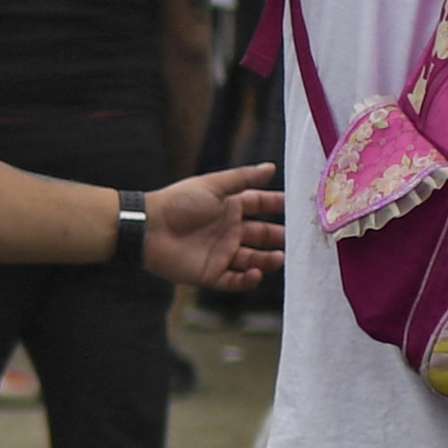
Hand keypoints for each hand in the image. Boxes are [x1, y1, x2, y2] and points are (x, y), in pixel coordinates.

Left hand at [140, 166, 283, 291]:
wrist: (148, 228)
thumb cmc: (179, 202)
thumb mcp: (213, 185)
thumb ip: (243, 178)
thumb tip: (271, 167)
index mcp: (230, 207)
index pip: (260, 205)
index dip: (278, 206)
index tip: (299, 207)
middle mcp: (228, 230)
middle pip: (261, 235)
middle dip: (279, 237)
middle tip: (296, 240)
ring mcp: (220, 253)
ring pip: (252, 260)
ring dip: (268, 260)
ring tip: (280, 258)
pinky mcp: (210, 273)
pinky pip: (234, 280)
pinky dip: (247, 279)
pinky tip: (256, 272)